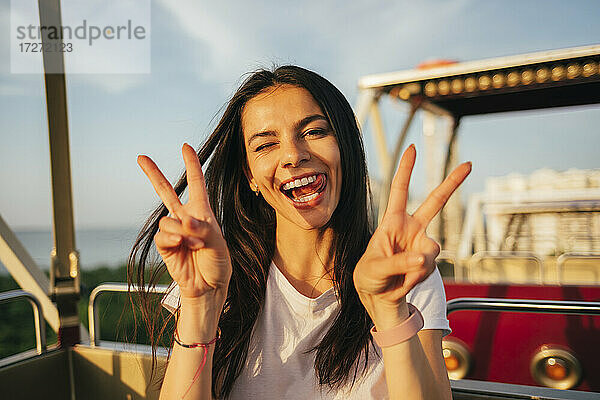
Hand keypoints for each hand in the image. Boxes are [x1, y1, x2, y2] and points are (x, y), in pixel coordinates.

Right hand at [137, 143, 231, 301]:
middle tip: (140, 157)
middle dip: (153, 174)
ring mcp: (174, 231)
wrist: (208, 286)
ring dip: (182, 232)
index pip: (197, 183)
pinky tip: (181, 246)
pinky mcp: (165, 245)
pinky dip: (172, 239)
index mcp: (203, 212)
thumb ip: (203, 229)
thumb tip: (184, 221)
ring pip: (168, 220)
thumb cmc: (218, 263)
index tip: (185, 147)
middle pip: (166, 191)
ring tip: (195, 245)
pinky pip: (163, 235)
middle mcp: (186, 217)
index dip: (191, 164)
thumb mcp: (218, 243)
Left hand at [353, 145, 470, 328]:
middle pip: (434, 202)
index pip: (398, 190)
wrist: (379, 295)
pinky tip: (406, 280)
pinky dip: (418, 277)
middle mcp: (411, 228)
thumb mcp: (375, 268)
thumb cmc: (370, 275)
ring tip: (400, 276)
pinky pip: (430, 267)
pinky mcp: (428, 261)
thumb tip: (423, 258)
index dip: (405, 169)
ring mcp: (422, 244)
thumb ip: (398, 263)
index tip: (412, 149)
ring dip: (417, 266)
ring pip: (432, 250)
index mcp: (392, 221)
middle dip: (452, 183)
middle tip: (468, 164)